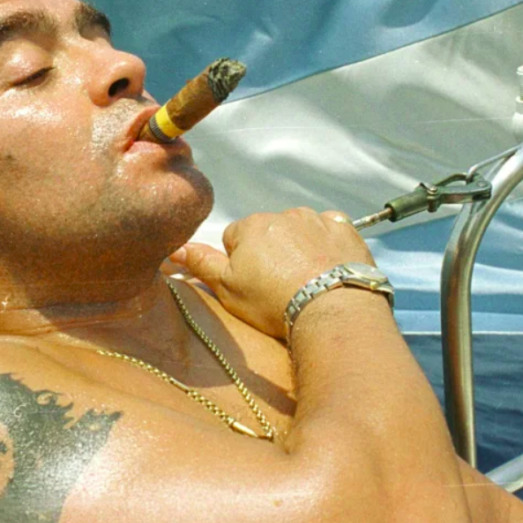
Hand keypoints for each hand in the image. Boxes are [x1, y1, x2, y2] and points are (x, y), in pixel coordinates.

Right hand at [171, 209, 375, 338]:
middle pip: (268, 232)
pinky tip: (328, 268)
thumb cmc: (272, 301)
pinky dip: (327, 245)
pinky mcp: (346, 230)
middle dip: (270, 252)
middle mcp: (284, 214)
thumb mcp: (227, 288)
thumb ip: (201, 264)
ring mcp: (318, 219)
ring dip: (299, 248)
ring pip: (299, 230)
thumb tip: (175, 248)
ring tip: (305, 280)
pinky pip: (331, 230)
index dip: (240, 263)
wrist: (332, 308)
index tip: (252, 284)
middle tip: (278, 286)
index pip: (234, 238)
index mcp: (252, 225)